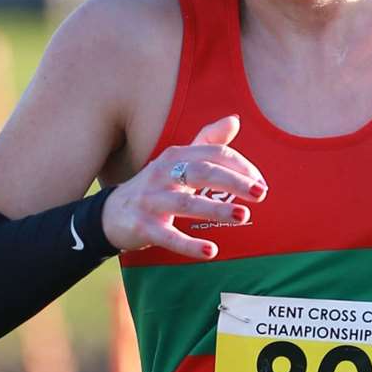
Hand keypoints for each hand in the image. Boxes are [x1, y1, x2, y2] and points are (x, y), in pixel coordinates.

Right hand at [101, 114, 266, 258]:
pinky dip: (189, 244)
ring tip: (242, 216)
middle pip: (201, 172)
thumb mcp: (178, 161)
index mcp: (175, 156)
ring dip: (216, 209)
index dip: (240, 166)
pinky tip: (211, 251)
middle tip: (261, 193)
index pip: (213, 154)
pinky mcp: (142, 227)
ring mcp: (150, 200)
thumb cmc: (156, 186)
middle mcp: (162, 174)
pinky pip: (168, 236)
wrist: (111, 214)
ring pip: (185, 203)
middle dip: (233, 181)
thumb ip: (207, 142)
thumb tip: (234, 120)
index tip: (260, 183)